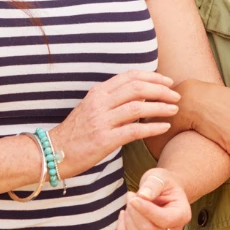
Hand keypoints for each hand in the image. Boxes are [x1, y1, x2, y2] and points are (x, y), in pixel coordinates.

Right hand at [50, 70, 179, 177]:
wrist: (54, 152)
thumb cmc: (76, 133)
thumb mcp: (91, 109)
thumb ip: (112, 100)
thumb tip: (140, 95)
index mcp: (97, 92)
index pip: (129, 77)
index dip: (152, 76)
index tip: (167, 81)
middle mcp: (100, 103)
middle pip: (137, 88)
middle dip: (161, 90)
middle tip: (175, 96)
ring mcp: (101, 121)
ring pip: (138, 107)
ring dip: (160, 107)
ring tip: (174, 109)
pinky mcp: (104, 140)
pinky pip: (134, 130)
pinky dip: (152, 127)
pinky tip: (164, 127)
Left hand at [116, 170, 192, 229]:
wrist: (164, 192)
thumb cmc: (163, 184)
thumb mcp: (159, 178)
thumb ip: (153, 185)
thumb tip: (143, 196)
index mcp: (182, 214)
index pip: (164, 220)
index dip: (146, 210)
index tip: (134, 198)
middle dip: (135, 212)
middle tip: (132, 196)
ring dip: (127, 220)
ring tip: (130, 203)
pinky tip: (124, 216)